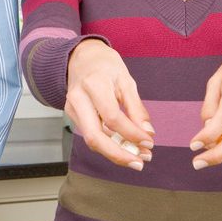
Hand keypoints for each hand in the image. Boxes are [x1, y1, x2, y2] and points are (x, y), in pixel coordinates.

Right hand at [65, 39, 153, 169]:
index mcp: (94, 84)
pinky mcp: (72, 116)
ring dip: (115, 153)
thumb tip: (148, 133)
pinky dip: (108, 144)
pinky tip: (124, 147)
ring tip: (136, 157)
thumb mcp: (126, 80)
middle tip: (139, 163)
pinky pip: (91, 135)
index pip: (112, 117)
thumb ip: (137, 108)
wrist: (81, 57)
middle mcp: (78, 99)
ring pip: (91, 140)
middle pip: (94, 137)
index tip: (149, 142)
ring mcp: (72, 109)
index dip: (132, 133)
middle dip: (118, 155)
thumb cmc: (105, 65)